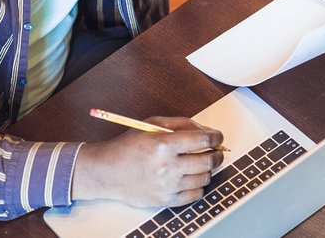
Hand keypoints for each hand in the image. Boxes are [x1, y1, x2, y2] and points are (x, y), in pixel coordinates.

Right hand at [72, 118, 223, 207]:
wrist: (107, 172)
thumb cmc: (129, 146)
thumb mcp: (153, 124)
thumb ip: (182, 124)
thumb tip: (207, 130)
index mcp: (164, 145)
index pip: (204, 140)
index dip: (216, 136)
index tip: (217, 137)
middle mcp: (167, 167)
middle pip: (209, 160)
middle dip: (217, 153)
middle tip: (215, 151)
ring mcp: (167, 186)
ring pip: (205, 178)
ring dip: (207, 170)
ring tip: (199, 164)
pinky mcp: (165, 200)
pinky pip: (195, 196)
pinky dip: (198, 186)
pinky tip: (191, 178)